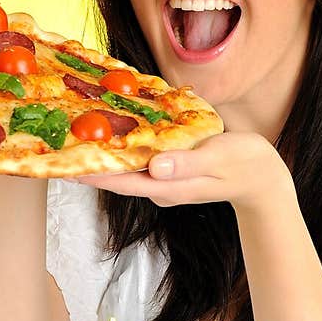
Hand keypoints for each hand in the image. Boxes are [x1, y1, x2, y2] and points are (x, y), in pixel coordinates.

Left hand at [73, 131, 294, 213]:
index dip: (91, 172)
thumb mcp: (219, 160)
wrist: (263, 179)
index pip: (121, 181)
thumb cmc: (245, 166)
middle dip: (88, 162)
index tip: (63, 164)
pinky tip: (111, 132)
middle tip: (58, 142)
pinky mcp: (168, 174)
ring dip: (102, 154)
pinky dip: (122, 149)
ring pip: (125, 168)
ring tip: (75, 134)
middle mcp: (159, 188)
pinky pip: (139, 161)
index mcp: (168, 186)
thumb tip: (155, 166)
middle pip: (115, 176)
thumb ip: (187, 165)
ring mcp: (163, 182)